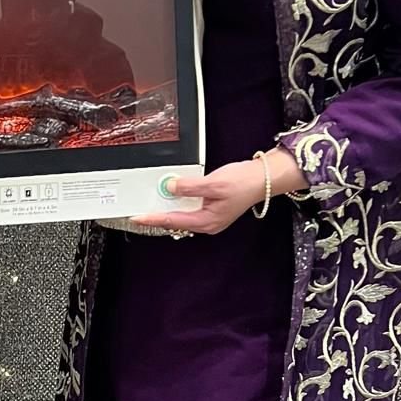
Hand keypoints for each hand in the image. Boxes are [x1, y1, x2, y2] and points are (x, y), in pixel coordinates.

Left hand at [132, 149, 303, 235]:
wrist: (264, 178)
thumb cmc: (243, 182)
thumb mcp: (213, 183)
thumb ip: (189, 186)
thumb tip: (170, 187)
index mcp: (206, 221)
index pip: (172, 220)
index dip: (152, 218)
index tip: (136, 217)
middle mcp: (206, 223)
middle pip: (175, 221)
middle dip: (156, 216)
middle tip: (137, 211)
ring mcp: (209, 216)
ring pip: (181, 215)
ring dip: (166, 209)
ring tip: (149, 204)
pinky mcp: (212, 208)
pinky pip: (189, 208)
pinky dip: (178, 202)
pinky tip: (170, 195)